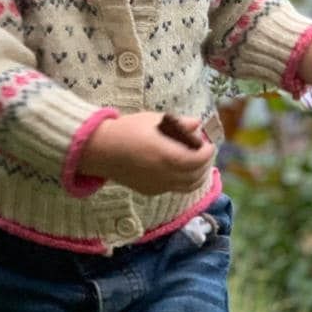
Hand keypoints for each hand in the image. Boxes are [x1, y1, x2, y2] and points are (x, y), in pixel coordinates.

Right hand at [78, 112, 214, 195]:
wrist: (102, 149)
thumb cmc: (128, 130)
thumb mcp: (154, 120)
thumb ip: (179, 124)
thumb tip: (197, 123)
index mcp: (170, 156)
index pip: (199, 159)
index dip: (207, 152)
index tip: (208, 144)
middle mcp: (167, 175)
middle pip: (197, 175)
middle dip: (205, 163)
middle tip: (204, 152)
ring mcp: (158, 186)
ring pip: (188, 187)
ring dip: (197, 176)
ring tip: (196, 163)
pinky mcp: (150, 191)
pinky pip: (174, 189)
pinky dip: (183, 181)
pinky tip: (178, 169)